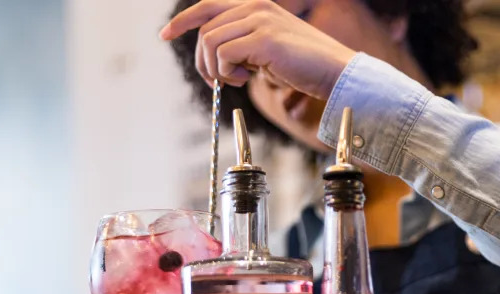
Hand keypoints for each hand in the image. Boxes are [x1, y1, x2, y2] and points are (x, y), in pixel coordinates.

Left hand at [160, 0, 356, 100]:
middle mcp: (256, 7)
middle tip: (219, 81)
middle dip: (203, 60)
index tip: (164, 35)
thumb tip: (216, 59)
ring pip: (210, 41)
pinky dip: (228, 72)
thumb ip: (243, 46)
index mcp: (256, 6)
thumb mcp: (267, 51)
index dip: (182, 20)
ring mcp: (260, 20)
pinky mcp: (264, 39)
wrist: (334, 72)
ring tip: (237, 80)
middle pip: (205, 28)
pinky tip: (247, 79)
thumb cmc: (303, 67)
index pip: (208, 6)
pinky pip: (225, 55)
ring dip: (216, 68)